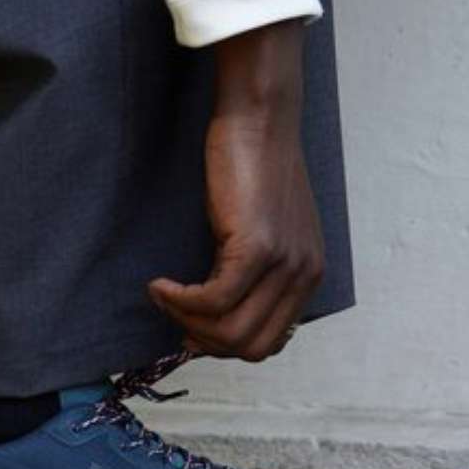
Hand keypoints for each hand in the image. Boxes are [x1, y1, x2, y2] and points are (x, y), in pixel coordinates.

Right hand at [148, 20, 324, 361]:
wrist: (259, 120)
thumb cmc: (252, 167)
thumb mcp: (264, 230)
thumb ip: (253, 273)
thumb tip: (213, 318)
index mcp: (308, 276)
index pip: (268, 343)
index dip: (223, 345)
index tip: (190, 328)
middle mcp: (304, 276)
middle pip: (251, 347)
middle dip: (203, 341)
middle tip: (172, 314)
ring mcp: (284, 263)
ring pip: (231, 331)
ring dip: (186, 321)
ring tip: (163, 295)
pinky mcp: (258, 247)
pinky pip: (213, 300)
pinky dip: (179, 300)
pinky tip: (160, 284)